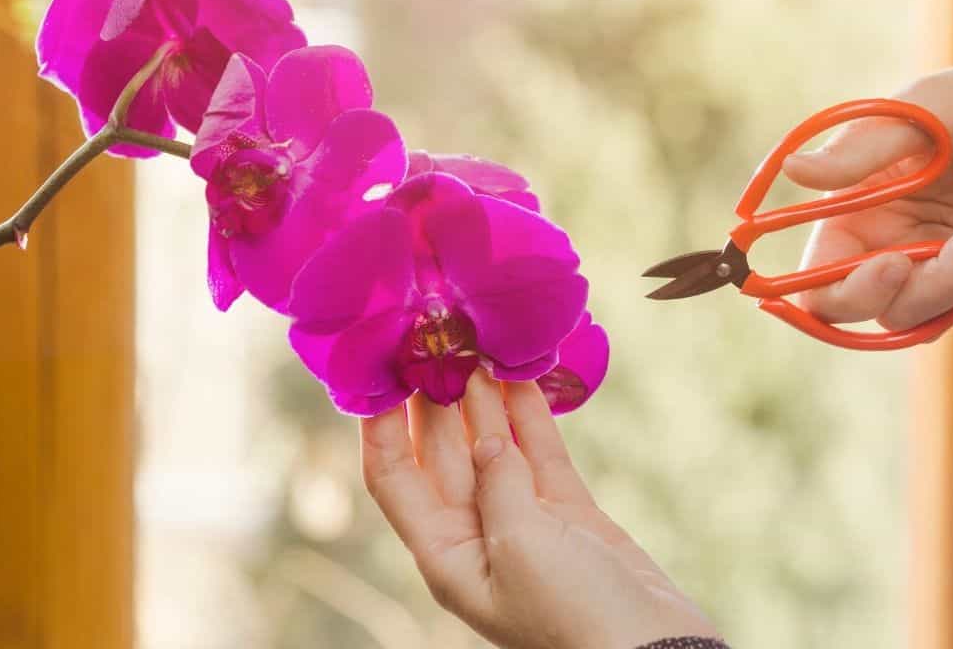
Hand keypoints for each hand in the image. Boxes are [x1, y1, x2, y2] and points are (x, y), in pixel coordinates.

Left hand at [360, 372, 717, 648]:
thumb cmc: (574, 617)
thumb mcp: (520, 547)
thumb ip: (498, 484)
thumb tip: (487, 439)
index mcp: (445, 552)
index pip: (394, 476)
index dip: (380, 425)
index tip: (379, 370)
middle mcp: (476, 532)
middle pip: (441, 451)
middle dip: (434, 395)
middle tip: (435, 335)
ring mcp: (524, 520)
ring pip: (493, 443)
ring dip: (484, 395)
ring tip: (476, 339)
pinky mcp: (568, 512)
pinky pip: (540, 451)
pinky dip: (532, 413)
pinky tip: (524, 371)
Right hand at [782, 11, 952, 328]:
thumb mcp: (923, 114)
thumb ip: (858, 153)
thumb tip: (791, 171)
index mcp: (858, 204)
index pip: (821, 274)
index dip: (838, 290)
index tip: (888, 268)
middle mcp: (889, 237)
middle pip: (876, 307)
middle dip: (921, 288)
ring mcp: (939, 258)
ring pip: (930, 315)